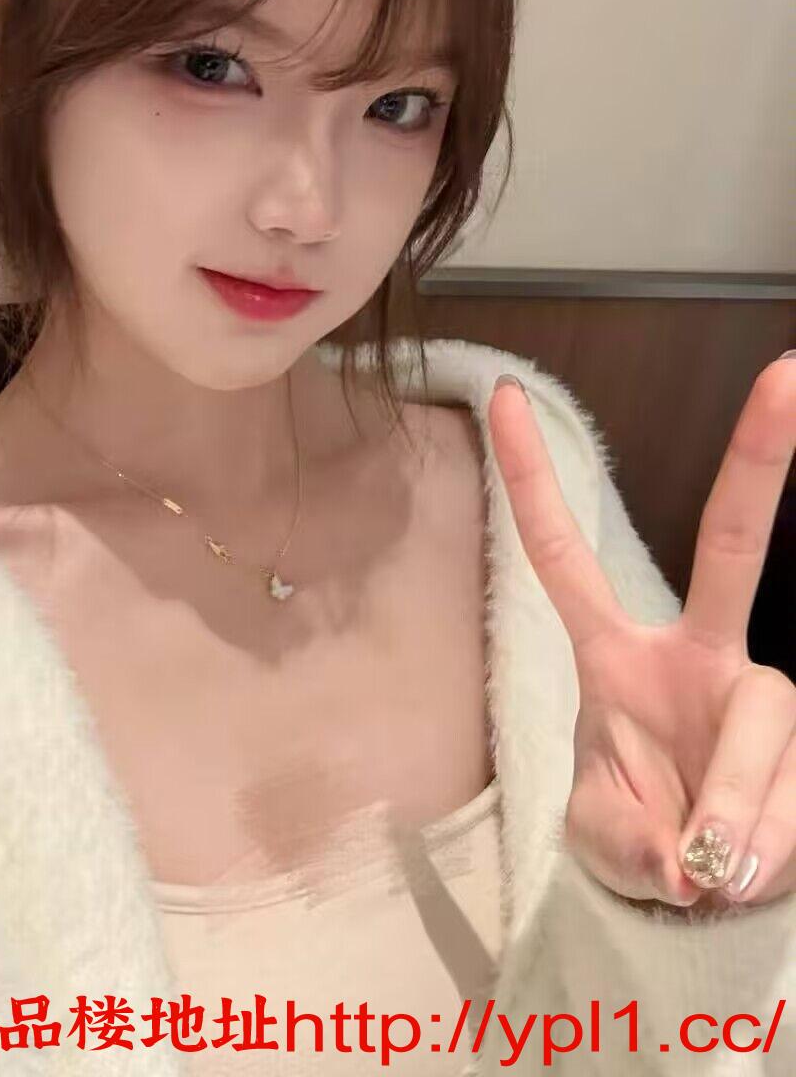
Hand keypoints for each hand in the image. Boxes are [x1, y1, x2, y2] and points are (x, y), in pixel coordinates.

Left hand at [488, 354, 795, 909]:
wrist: (696, 894)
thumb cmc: (634, 836)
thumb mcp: (605, 838)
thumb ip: (636, 839)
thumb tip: (698, 854)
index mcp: (617, 653)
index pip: (561, 553)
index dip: (532, 479)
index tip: (503, 394)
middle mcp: (698, 653)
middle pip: (730, 546)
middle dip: (759, 461)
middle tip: (788, 374)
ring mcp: (758, 692)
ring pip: (762, 720)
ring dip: (732, 807)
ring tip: (706, 867)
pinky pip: (789, 796)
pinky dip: (763, 844)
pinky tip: (739, 871)